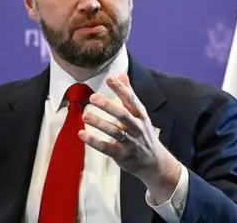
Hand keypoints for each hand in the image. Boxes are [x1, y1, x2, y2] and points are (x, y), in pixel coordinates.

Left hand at [80, 73, 180, 202]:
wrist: (154, 162)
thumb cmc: (143, 133)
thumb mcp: (140, 114)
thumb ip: (129, 94)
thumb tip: (121, 74)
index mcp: (141, 115)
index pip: (131, 100)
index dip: (121, 89)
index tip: (109, 78)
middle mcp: (137, 127)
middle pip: (123, 115)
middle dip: (108, 105)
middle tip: (93, 97)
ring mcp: (130, 142)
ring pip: (114, 131)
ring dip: (99, 123)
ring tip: (85, 115)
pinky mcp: (122, 155)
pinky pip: (107, 148)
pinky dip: (94, 142)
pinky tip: (82, 134)